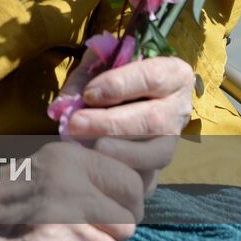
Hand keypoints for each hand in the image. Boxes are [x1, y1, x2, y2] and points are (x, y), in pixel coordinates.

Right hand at [0, 140, 141, 240]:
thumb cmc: (6, 192)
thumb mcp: (48, 165)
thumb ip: (89, 174)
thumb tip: (138, 194)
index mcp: (71, 159)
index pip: (132, 185)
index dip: (127, 205)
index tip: (112, 212)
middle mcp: (69, 188)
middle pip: (126, 225)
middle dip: (107, 234)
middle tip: (78, 232)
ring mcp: (59, 224)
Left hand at [64, 51, 194, 194]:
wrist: (130, 93)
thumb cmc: (115, 71)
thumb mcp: (102, 61)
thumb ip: (83, 78)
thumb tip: (60, 108)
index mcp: (174, 74)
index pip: (152, 77)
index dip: (119, 86)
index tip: (88, 94)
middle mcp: (179, 109)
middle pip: (154, 121)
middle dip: (111, 125)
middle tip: (76, 125)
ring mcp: (173, 142)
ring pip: (157, 154)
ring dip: (119, 153)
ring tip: (86, 147)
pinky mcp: (160, 168)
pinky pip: (147, 179)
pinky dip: (120, 176)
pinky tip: (95, 167)